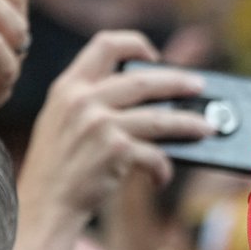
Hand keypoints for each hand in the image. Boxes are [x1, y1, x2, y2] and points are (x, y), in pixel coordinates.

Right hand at [9, 30, 209, 249]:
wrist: (44, 205)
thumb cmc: (58, 168)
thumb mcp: (61, 121)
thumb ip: (91, 101)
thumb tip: (150, 97)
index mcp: (68, 86)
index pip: (105, 44)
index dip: (135, 43)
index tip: (155, 56)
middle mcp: (82, 100)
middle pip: (144, 80)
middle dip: (178, 83)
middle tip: (199, 86)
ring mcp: (99, 125)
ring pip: (160, 118)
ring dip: (189, 124)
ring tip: (206, 128)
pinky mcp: (116, 151)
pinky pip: (155, 155)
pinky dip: (163, 169)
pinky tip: (161, 178)